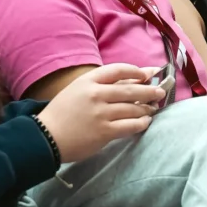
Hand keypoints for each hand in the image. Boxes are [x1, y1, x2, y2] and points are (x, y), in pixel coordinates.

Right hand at [37, 65, 165, 164]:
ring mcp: (101, 113)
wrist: (45, 137)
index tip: (148, 74)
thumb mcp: (77, 90)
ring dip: (147, 108)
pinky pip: (130, 125)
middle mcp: (96, 94)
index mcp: (88, 81)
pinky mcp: (104, 132)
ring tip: (153, 109)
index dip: (137, 71)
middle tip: (161, 92)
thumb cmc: (61, 113)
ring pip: (134, 108)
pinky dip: (141, 123)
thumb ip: (100, 85)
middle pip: (131, 89)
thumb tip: (130, 80)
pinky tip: (145, 122)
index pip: (119, 69)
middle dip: (150, 90)